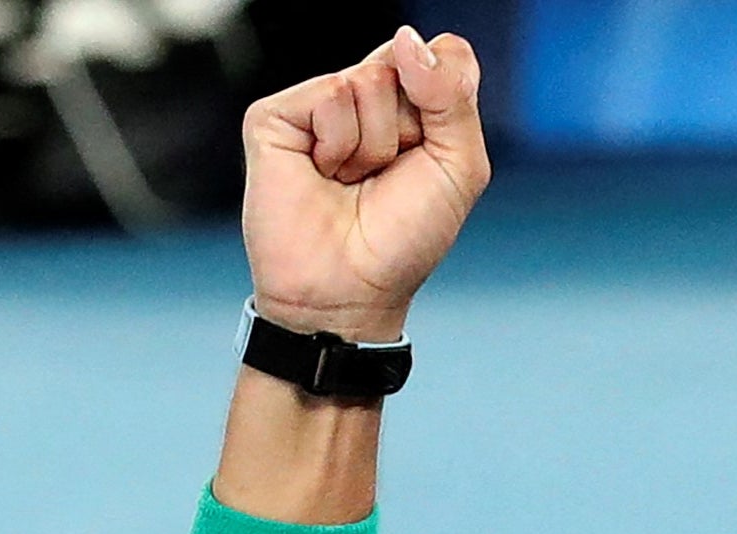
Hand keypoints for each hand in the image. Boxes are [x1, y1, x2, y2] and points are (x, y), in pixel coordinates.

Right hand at [244, 26, 488, 347]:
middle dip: (409, 129)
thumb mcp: (459, 167)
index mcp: (409, 103)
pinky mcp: (276, 115)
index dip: (445, 97)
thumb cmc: (402, 239)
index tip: (428, 154)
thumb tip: (406, 39)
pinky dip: (338, 144)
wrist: (348, 291)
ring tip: (350, 182)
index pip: (443, 55)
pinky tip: (323, 174)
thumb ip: (454, 94)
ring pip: (367, 81)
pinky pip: (330, 95)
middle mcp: (363, 96)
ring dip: (372, 146)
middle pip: (405, 62)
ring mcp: (318, 103)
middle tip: (386, 174)